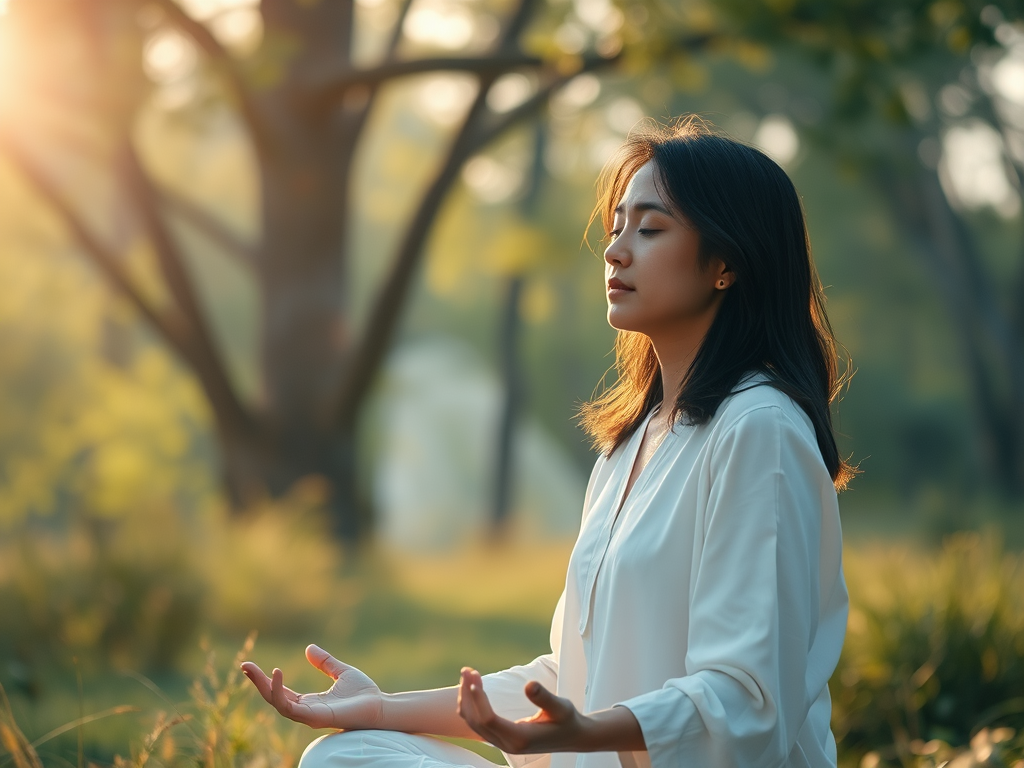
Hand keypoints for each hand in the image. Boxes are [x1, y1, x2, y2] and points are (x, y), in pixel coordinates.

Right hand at [241, 644, 383, 729]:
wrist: (380, 706)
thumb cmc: (364, 693)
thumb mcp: (341, 672)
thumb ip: (325, 662)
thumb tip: (308, 648)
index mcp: (309, 701)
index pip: (281, 692)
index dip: (265, 680)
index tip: (250, 665)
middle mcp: (305, 711)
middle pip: (273, 698)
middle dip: (257, 682)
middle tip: (244, 665)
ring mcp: (308, 716)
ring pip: (277, 704)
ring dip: (263, 686)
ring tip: (252, 669)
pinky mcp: (315, 717)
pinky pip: (290, 707)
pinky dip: (279, 692)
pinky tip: (276, 673)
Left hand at [456, 667, 589, 753]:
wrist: (572, 736)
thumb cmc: (567, 720)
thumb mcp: (561, 707)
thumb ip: (544, 697)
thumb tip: (529, 684)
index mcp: (519, 738)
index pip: (488, 720)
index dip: (478, 700)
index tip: (474, 680)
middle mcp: (507, 744)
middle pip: (476, 721)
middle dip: (468, 694)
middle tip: (467, 670)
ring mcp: (502, 743)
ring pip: (474, 723)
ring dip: (467, 698)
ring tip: (467, 674)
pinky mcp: (501, 738)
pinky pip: (478, 723)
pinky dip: (472, 704)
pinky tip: (473, 687)